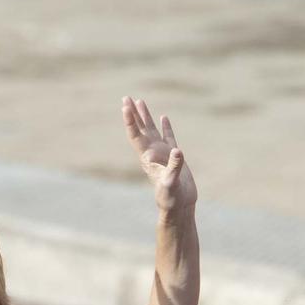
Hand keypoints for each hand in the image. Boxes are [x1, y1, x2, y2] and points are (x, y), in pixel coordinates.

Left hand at [123, 96, 195, 214]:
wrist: (179, 206)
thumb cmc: (172, 198)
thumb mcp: (172, 183)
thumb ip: (174, 167)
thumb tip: (177, 152)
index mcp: (148, 158)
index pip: (136, 135)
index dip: (130, 121)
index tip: (126, 106)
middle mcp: (152, 153)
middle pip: (140, 129)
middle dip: (133, 113)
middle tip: (125, 97)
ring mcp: (163, 154)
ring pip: (152, 130)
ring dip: (145, 116)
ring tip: (139, 101)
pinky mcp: (174, 157)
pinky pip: (168, 137)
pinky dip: (166, 126)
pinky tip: (163, 117)